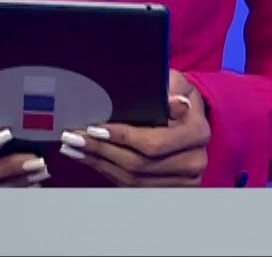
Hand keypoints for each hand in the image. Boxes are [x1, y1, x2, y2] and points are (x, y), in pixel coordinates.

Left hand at [58, 70, 210, 186]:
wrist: (188, 118)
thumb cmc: (176, 94)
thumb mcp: (175, 82)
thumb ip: (172, 89)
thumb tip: (174, 102)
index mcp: (198, 133)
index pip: (154, 143)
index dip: (122, 137)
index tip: (95, 128)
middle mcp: (194, 161)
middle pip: (139, 164)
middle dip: (102, 150)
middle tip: (74, 137)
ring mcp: (181, 180)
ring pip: (131, 178)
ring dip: (98, 162)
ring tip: (73, 147)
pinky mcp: (166, 189)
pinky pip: (130, 184)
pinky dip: (105, 170)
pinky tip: (87, 157)